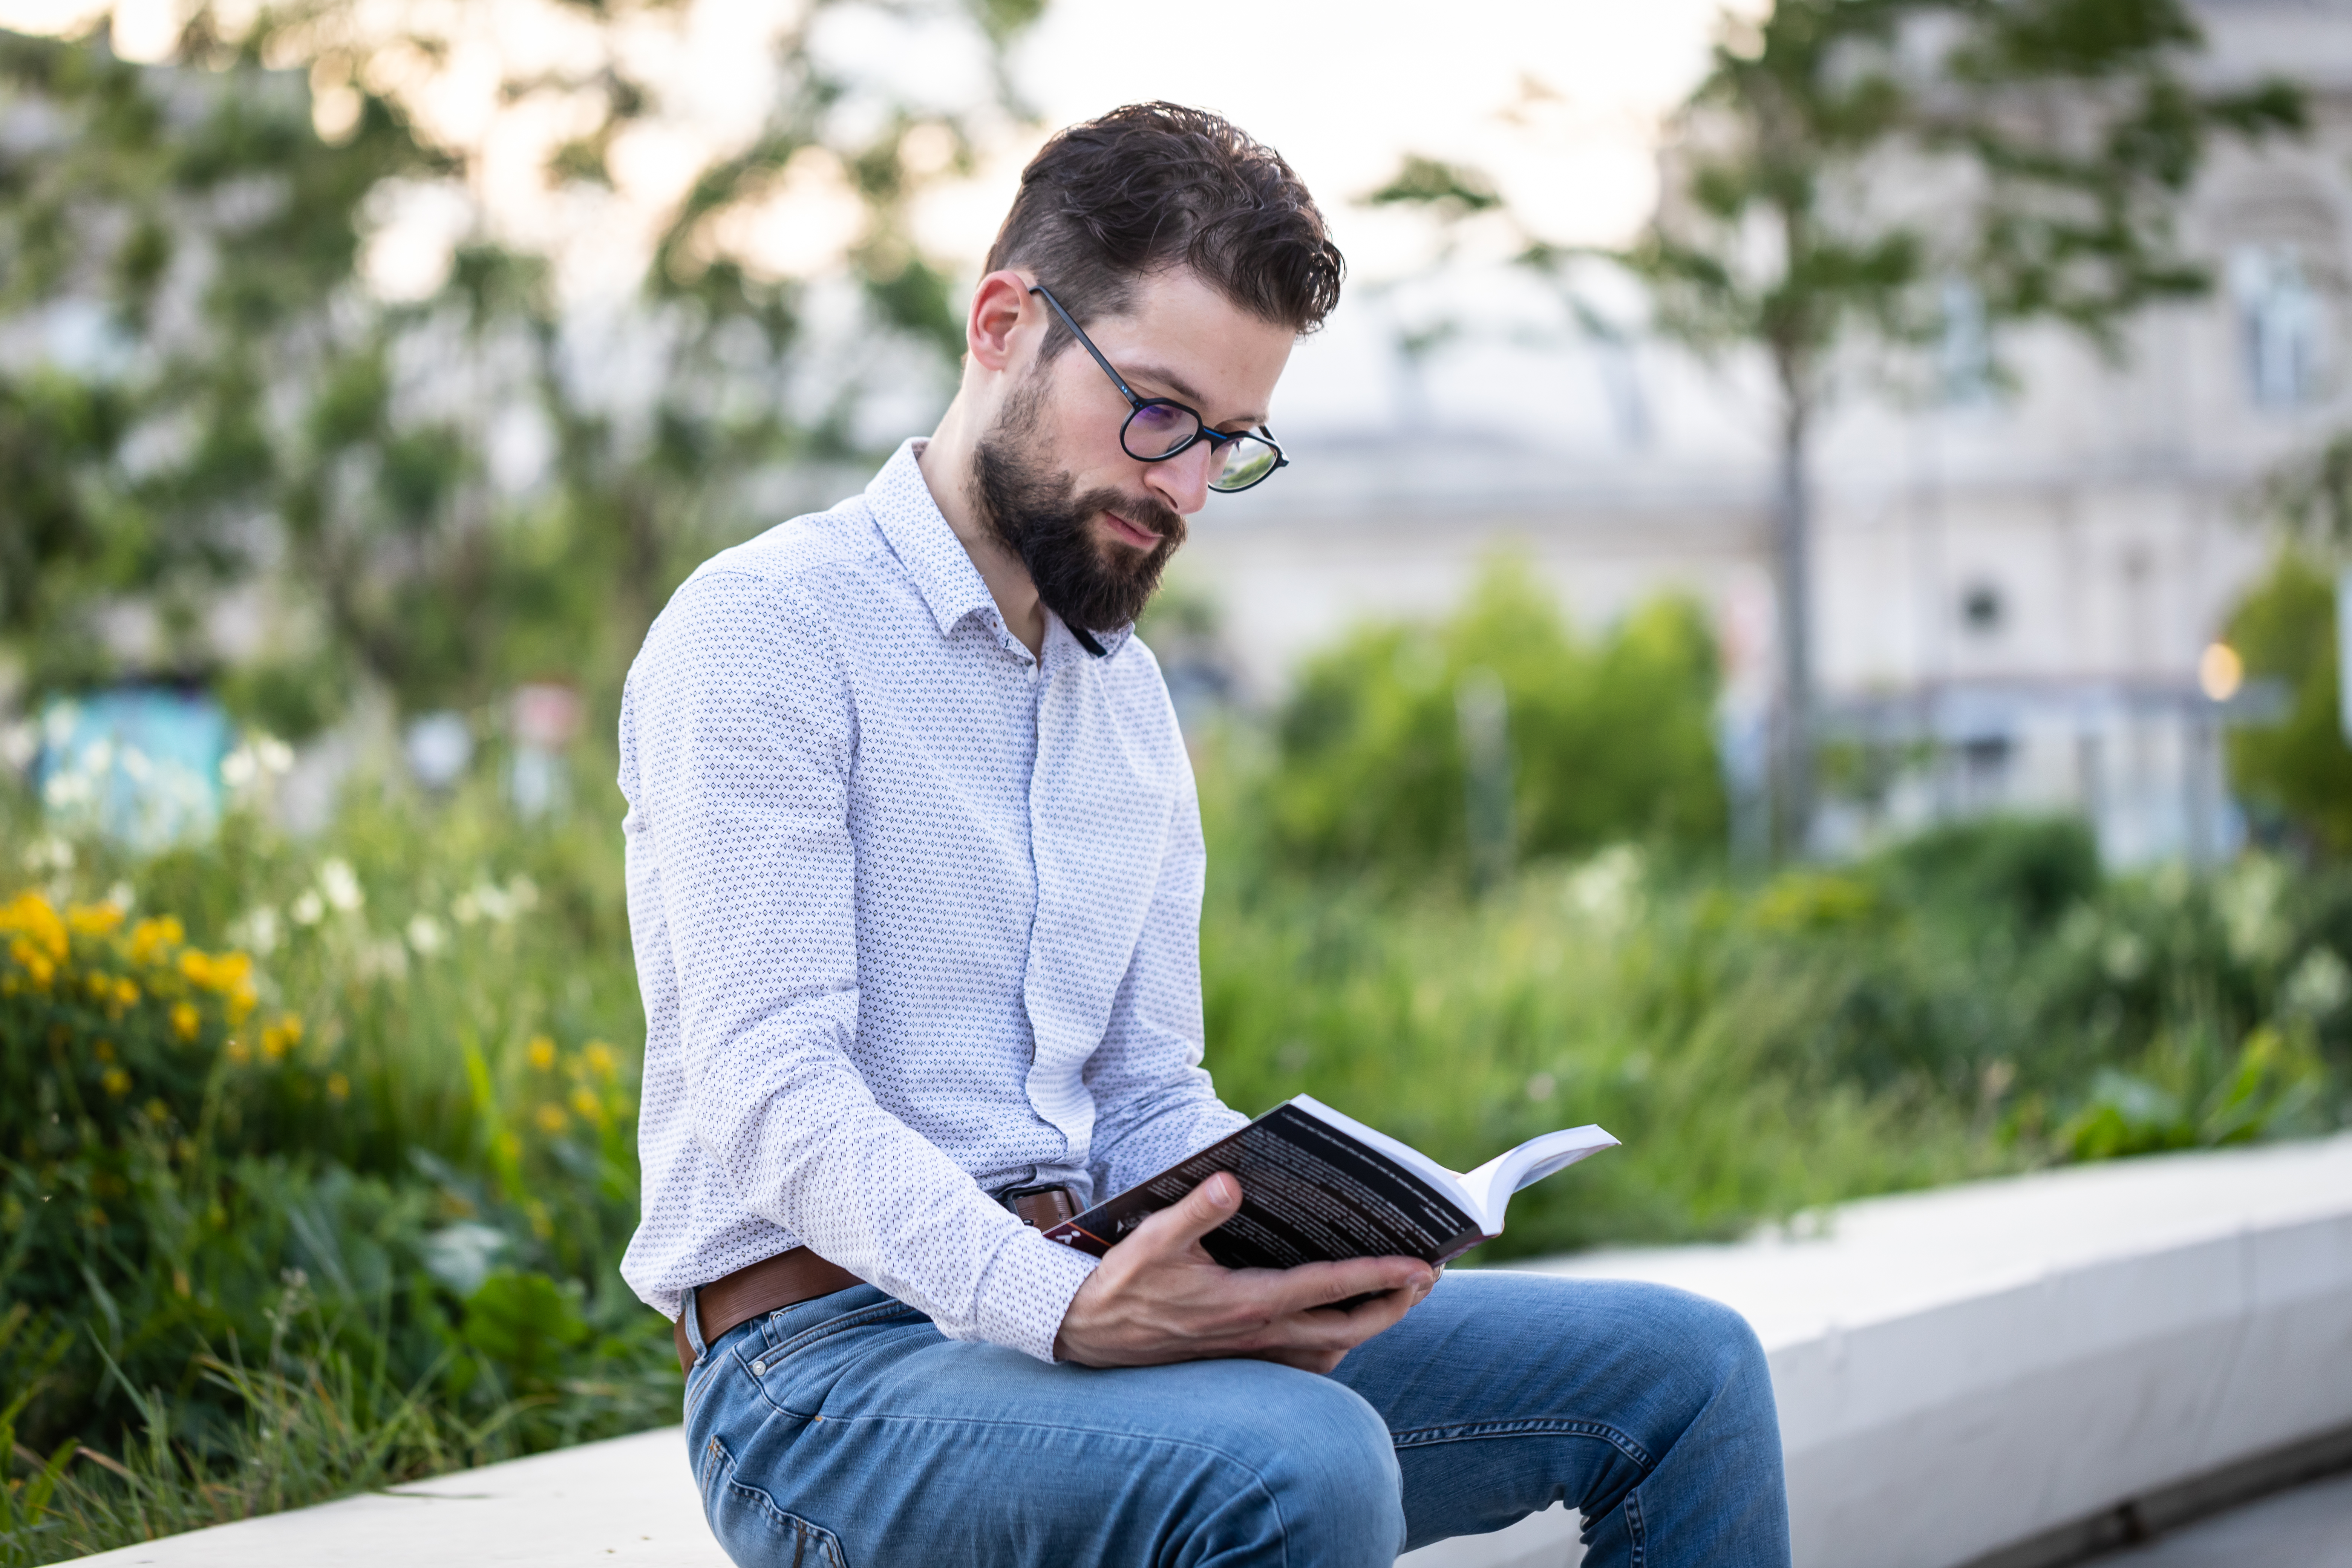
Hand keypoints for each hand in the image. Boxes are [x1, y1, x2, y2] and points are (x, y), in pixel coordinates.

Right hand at [1052, 1173, 1437, 1373]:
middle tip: (1429, 1276)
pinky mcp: (1244, 1361)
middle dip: (1396, 1303)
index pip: (1330, 1288)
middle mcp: (1259, 1334)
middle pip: (1350, 1327)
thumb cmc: (1123, 1283)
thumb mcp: (1154, 1239)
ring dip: (1371, 1325)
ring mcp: (1254, 1353)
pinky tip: (1344, 1323)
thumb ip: (1196, 1210)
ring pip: (1334, 1348)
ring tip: (1399, 1295)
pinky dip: (1337, 1344)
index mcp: (1246, 1301)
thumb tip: (1231, 1180)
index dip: (1382, 1276)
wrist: (1089, 1335)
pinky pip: (1308, 1360)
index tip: (1424, 1266)